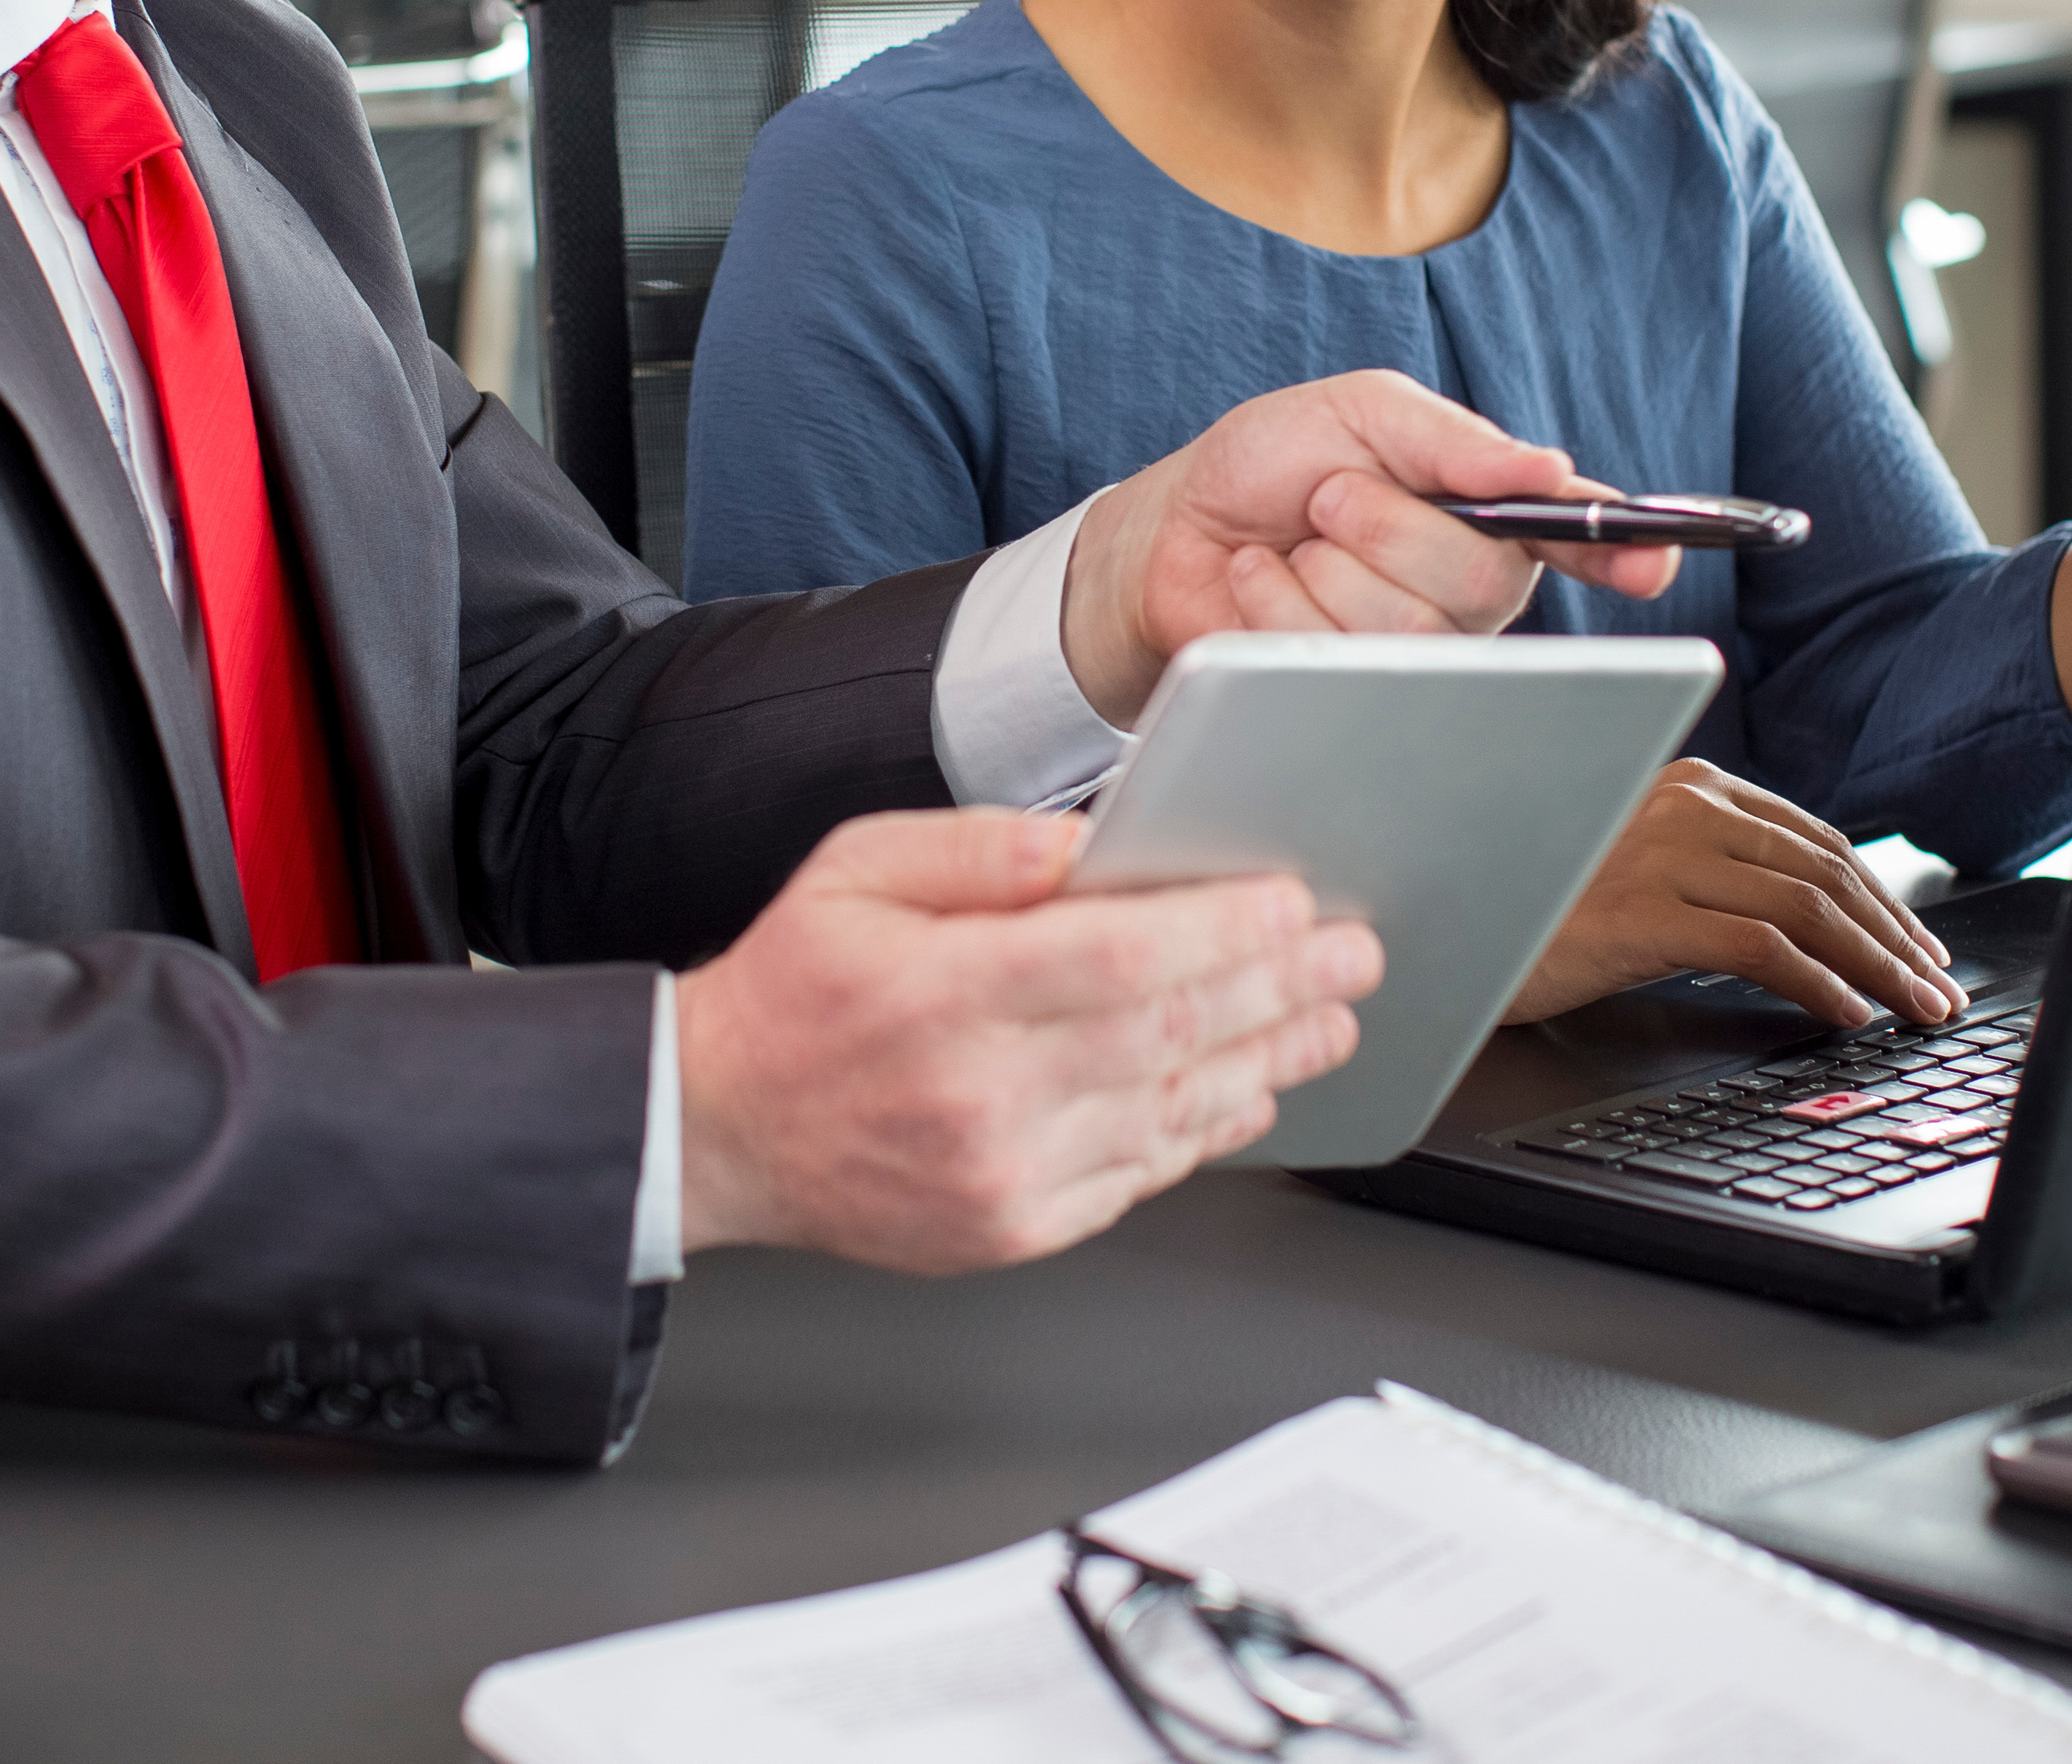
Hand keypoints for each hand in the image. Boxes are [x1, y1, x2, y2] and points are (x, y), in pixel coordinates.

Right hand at [674, 809, 1381, 1269]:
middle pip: (1168, 1034)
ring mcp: (1003, 1173)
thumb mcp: (853, 869)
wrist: (722, 1127)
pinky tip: (1248, 1087)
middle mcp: (979, 1092)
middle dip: (1278, 988)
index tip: (1289, 902)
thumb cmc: (794, 990)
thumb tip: (1084, 845)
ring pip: (1171, 1112)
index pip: (1117, 957)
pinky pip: (1140, 1175)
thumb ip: (973, 850)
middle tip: (1349, 951)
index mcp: (940, 991)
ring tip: (1330, 1017)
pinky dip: (1206, 1129)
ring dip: (1267, 1059)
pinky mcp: (1014, 1226)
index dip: (1220, 930)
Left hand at [1060, 369, 1681, 727]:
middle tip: (1329, 497)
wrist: (1172, 526)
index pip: (1581, 536)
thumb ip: (1450, 440)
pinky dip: (1278, 600)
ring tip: (1294, 540)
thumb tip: (1548, 469)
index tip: (1652, 561)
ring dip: (1326, 563)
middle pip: (1480, 582)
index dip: (1626, 551)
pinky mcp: (1347, 697)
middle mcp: (1469, 594)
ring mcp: (1414, 655)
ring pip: (1408, 630)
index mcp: (1490, 517)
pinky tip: (1260, 582)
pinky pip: (1337, 661)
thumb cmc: (1273, 465)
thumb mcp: (1358, 413)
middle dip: (1386, 523)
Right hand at [1501, 761, 1961, 1027]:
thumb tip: (1818, 914)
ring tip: (1913, 1008)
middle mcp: (1678, 802)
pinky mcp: (1643, 909)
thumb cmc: (1548, 907)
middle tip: (1935, 988)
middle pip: (1822, 872)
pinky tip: (1846, 1014)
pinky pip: (1762, 947)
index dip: (1880, 896)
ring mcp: (1660, 852)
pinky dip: (1819, 983)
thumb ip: (1712, 866)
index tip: (1917, 945)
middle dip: (1895, 936)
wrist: (1459, 932)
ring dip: (1877, 965)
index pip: (1811, 839)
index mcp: (1682, 781)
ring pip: (1806, 908)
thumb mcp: (1639, 868)